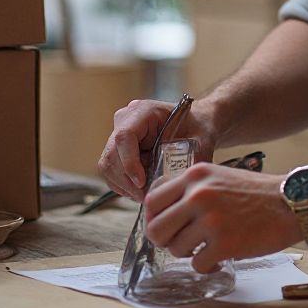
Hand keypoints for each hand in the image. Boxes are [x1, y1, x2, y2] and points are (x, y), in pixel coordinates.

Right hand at [98, 98, 216, 200]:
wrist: (197, 125)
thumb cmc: (199, 130)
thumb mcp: (198, 143)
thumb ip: (185, 162)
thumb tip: (167, 187)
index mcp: (144, 111)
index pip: (124, 137)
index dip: (129, 163)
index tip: (142, 183)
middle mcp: (126, 119)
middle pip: (111, 155)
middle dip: (128, 181)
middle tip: (147, 197)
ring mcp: (118, 133)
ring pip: (108, 167)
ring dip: (125, 186)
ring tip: (147, 194)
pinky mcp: (117, 149)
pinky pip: (111, 172)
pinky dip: (124, 186)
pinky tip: (142, 189)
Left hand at [143, 163, 300, 270]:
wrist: (293, 202)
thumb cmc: (256, 193)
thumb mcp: (219, 177)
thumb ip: (190, 190)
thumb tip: (160, 212)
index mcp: (196, 175)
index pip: (152, 200)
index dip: (155, 218)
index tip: (165, 226)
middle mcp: (199, 195)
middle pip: (156, 229)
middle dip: (166, 241)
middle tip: (182, 243)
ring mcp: (211, 219)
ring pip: (175, 249)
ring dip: (189, 254)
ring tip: (208, 246)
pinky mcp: (224, 243)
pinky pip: (198, 265)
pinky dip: (208, 265)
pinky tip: (222, 256)